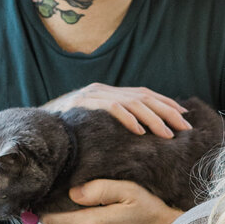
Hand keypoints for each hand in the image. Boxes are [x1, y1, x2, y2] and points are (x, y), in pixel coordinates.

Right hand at [47, 85, 190, 137]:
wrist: (39, 125)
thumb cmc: (68, 128)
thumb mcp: (95, 121)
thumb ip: (115, 119)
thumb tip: (142, 130)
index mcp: (109, 91)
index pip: (145, 94)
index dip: (166, 103)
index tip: (184, 116)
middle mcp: (104, 89)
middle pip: (144, 97)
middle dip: (168, 112)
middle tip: (185, 128)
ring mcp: (94, 94)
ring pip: (133, 103)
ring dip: (153, 119)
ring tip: (167, 134)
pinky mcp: (85, 103)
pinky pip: (112, 108)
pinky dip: (128, 119)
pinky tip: (140, 131)